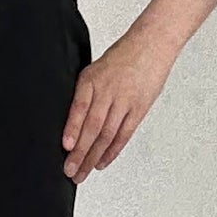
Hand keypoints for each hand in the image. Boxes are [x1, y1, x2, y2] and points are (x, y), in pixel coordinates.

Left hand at [61, 29, 173, 182]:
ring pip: (107, 135)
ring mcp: (125, 101)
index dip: (73, 128)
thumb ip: (84, 93)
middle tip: (70, 171)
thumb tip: (69, 122)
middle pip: (93, 127)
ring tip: (83, 172)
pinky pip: (124, 134)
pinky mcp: (139, 109)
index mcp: (92, 79)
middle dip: (80, 152)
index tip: (66, 146)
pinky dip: (112, 151)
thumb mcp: (94, 69)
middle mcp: (108, 91)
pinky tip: (101, 162)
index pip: (80, 107)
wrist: (151, 44)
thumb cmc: (121, 57)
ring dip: (93, 157)